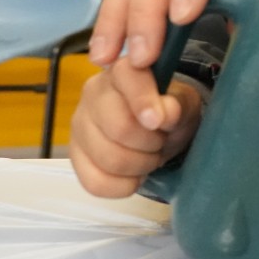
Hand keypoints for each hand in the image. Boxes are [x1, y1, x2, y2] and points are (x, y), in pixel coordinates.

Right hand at [69, 59, 203, 197]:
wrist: (157, 131)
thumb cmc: (169, 111)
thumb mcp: (184, 103)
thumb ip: (178, 104)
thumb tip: (165, 114)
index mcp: (123, 72)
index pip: (128, 79)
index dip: (144, 102)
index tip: (159, 122)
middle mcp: (93, 93)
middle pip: (119, 127)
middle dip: (151, 143)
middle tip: (161, 142)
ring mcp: (79, 126)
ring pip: (109, 159)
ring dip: (141, 165)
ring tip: (150, 156)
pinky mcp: (75, 157)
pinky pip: (96, 183)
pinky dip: (124, 186)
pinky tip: (135, 174)